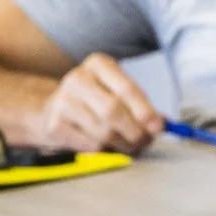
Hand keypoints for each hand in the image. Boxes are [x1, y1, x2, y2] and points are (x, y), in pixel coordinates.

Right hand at [37, 55, 162, 153]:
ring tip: (129, 146)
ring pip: (103, 131)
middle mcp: (77, 79)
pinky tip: (106, 146)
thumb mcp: (118, 92)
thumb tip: (162, 124)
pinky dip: (104, 150)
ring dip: (122, 144)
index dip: (146, 112)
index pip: (128, 89)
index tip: (159, 128)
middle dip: (135, 132)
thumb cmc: (96, 100)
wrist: (54, 109)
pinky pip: (89, 145)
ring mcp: (62, 101)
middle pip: (114, 111)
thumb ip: (141, 106)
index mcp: (99, 64)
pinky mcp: (53, 125)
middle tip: (145, 141)